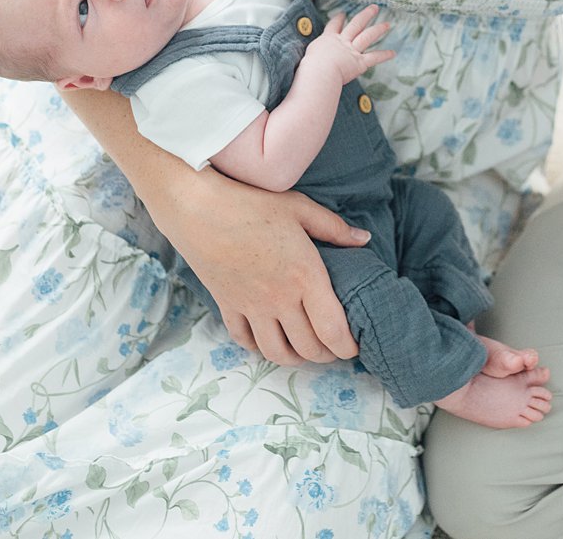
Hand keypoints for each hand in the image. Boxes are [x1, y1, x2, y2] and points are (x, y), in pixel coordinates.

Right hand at [162, 166, 368, 363]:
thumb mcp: (300, 208)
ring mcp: (251, 306)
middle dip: (327, 355)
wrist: (198, 208)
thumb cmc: (252, 204)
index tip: (354, 346)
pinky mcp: (228, 306)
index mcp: (305, 277)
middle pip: (308, 347)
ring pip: (277, 352)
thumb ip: (334, 228)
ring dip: (296, 359)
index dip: (347, 347)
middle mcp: (279, 299)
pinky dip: (259, 348)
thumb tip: (364, 239)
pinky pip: (245, 340)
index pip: (332, 330)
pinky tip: (269, 339)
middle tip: (335, 349)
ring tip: (306, 350)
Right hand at [303, 5, 393, 84]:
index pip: (333, 26)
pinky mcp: (359, 63)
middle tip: (374, 8)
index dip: (338, 19)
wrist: (319, 72)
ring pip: (367, 36)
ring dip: (378, 29)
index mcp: (327, 39)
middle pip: (355, 24)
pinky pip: (374, 58)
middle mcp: (342, 42)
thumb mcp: (307, 56)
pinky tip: (393, 53)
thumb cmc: (309, 67)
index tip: (343, 14)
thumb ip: (312, 56)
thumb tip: (307, 66)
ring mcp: (352, 51)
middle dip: (365, 15)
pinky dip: (384, 55)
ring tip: (387, 24)